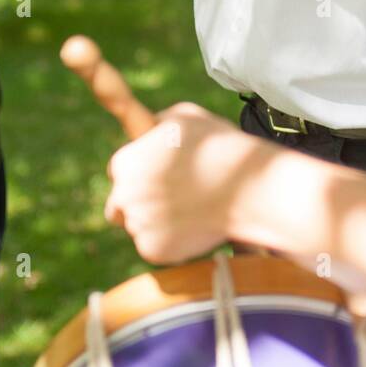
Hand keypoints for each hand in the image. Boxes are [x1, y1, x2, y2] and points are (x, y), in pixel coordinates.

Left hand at [104, 103, 260, 264]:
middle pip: (120, 204)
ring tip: (191, 210)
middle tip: (171, 199)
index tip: (157, 177)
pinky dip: (170, 241)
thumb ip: (158, 122)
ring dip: (156, 222)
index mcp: (126, 162)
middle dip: (139, 203)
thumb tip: (150, 126)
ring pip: (139, 227)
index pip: (118, 171)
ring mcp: (138, 225)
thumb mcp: (186, 116)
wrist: (247, 188)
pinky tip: (194, 225)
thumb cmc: (220, 147)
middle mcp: (124, 195)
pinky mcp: (154, 250)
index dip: (138, 173)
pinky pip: (155, 247)